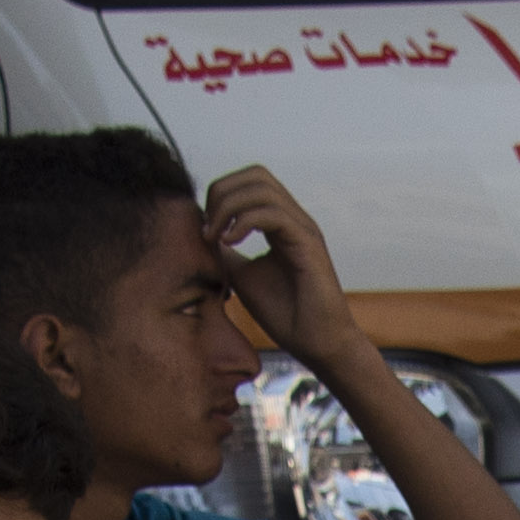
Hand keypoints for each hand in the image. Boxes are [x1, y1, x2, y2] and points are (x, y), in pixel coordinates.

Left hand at [201, 161, 365, 369]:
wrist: (317, 344)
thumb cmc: (285, 314)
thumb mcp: (242, 276)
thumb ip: (225, 253)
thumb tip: (203, 236)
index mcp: (280, 224)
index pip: (250, 183)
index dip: (222, 194)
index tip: (204, 228)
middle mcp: (294, 219)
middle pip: (256, 174)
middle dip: (223, 192)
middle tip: (208, 227)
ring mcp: (303, 228)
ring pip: (263, 188)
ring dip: (229, 206)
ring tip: (215, 236)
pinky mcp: (308, 243)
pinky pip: (273, 214)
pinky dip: (245, 221)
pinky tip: (230, 242)